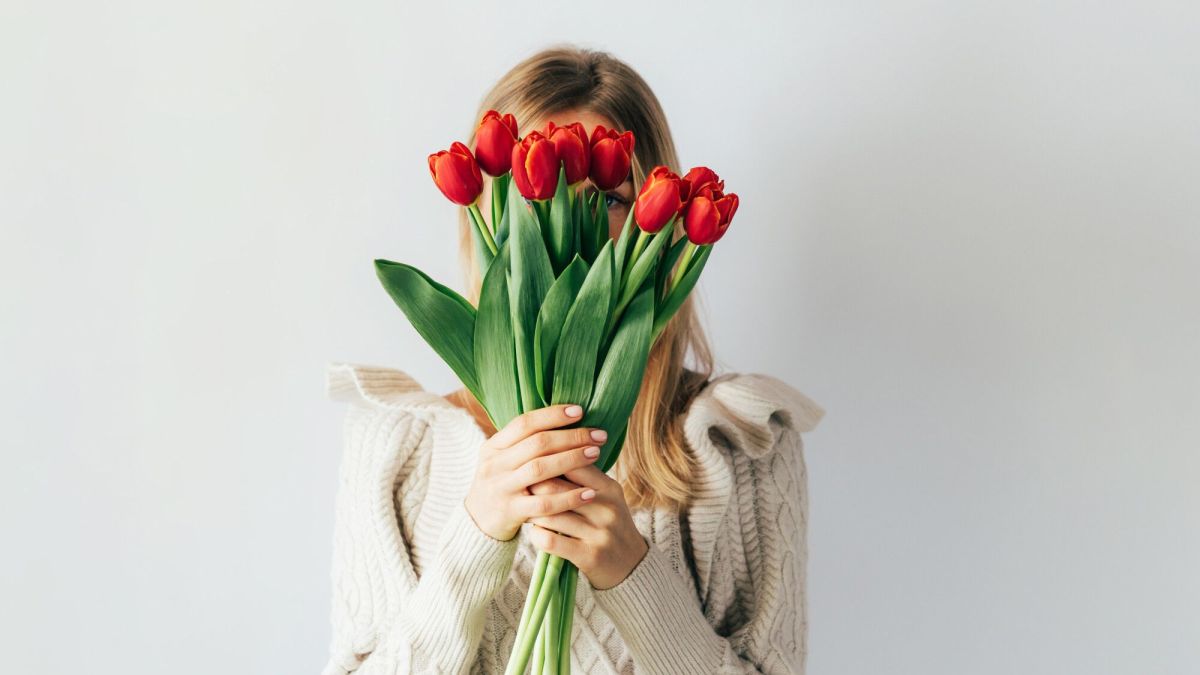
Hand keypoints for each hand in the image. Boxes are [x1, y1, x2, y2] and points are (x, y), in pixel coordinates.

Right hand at [464, 404, 609, 541]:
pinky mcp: (510, 512)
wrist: (477, 522)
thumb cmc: (502, 484)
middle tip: (599, 435)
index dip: (553, 415)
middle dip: (571, 437)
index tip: (580, 411)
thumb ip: (525, 442)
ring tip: (596, 453)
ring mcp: (501, 488)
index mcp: (493, 446)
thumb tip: (567, 419)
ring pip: (540, 469)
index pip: (524, 423)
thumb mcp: (503, 459)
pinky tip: (589, 493)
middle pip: (536, 444)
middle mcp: (495, 464)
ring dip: (572, 459)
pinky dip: (568, 497)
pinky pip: (544, 504)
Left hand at [526, 466, 649, 589]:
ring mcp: (599, 533)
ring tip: (526, 509)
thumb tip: (548, 453)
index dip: (548, 461)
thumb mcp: (607, 497)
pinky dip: (536, 535)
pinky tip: (536, 533)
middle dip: (533, 486)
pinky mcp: (590, 556)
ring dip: (532, 512)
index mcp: (610, 488)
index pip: (573, 463)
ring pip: (550, 515)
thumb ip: (584, 478)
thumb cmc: (611, 525)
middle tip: (521, 487)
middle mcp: (606, 508)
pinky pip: (550, 541)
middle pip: (556, 487)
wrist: (633, 566)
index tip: (532, 464)